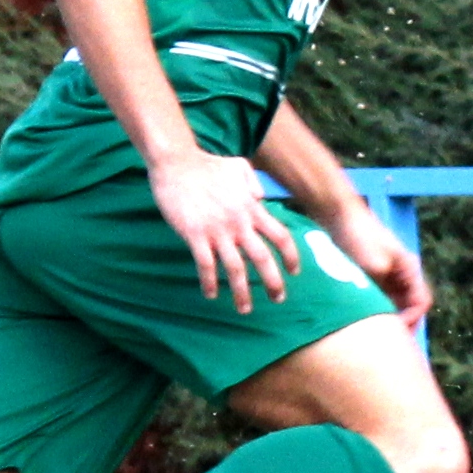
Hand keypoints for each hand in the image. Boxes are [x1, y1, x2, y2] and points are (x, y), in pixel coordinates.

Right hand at [149, 150, 302, 309]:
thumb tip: (261, 198)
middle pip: (263, 258)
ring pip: (235, 268)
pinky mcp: (195, 234)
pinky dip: (209, 282)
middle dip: (273, 282)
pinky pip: (205, 264)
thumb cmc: (207, 165)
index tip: (294, 272)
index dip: (291, 256)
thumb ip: (254, 182)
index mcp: (252, 208)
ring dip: (241, 292)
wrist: (177, 163)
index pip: (281, 236)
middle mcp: (239, 223)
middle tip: (278, 299)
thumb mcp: (239, 166)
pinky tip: (211, 294)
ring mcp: (217, 230)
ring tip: (244, 309)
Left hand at [328, 205, 433, 327]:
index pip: (422, 302)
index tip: (394, 332)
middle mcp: (403, 273)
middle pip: (410, 306)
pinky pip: (380, 299)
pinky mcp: (373, 276)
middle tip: (387, 343)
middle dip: (402, 325)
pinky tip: (363, 322)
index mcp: (410, 269)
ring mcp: (388, 275)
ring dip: (388, 319)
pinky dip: (376, 311)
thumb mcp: (373, 264)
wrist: (339, 215)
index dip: (412, 319)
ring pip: (395, 304)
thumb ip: (384, 290)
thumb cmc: (360, 236)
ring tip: (375, 336)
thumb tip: (387, 316)